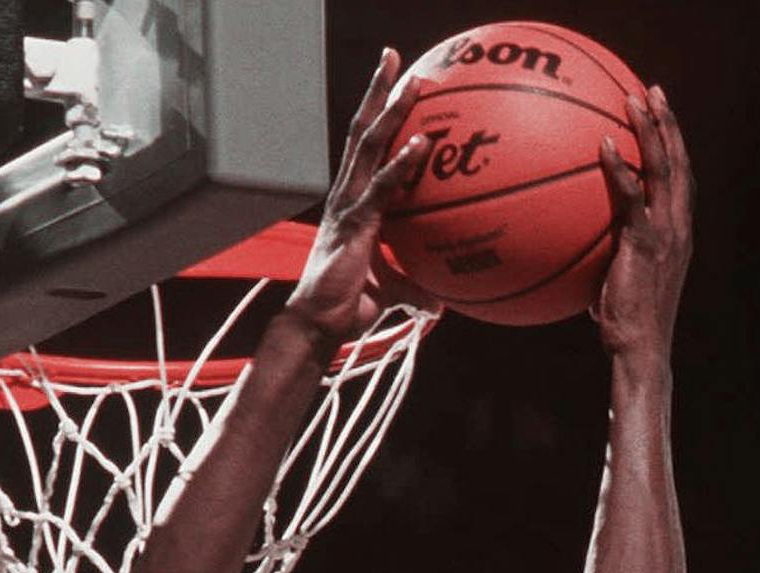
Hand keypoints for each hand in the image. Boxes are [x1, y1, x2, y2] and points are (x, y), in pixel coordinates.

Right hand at [286, 49, 442, 344]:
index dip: (378, 117)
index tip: (395, 87)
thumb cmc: (346, 310)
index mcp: (351, 204)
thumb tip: (441, 304)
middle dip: (378, 93)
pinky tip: (422, 144)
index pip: (364, 150)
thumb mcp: (390, 294)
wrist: (318, 327)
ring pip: (368, 148)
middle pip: (361, 132)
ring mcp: (347, 208)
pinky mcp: (354, 226)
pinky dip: (401, 165)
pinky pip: (381, 189)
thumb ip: (415, 289)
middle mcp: (346, 197)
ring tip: (414, 82)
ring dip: (391, 112)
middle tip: (394, 59)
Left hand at [594, 85, 694, 358]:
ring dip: (652, 130)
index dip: (673, 147)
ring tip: (636, 99)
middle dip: (667, 124)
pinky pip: (632, 196)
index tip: (661, 120)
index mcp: (677, 234)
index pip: (680, 181)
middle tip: (652, 92)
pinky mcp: (645, 242)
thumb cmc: (625, 328)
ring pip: (665, 168)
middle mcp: (678, 227)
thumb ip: (605, 268)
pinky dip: (621, 168)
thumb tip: (577, 269)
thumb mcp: (616, 289)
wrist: (639, 348)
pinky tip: (604, 145)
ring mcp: (666, 233)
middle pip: (679, 162)